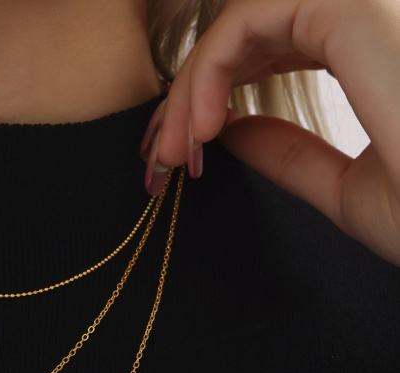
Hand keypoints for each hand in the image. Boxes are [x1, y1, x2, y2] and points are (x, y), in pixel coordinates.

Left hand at [139, 0, 399, 266]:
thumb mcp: (346, 189)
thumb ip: (291, 153)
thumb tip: (234, 129)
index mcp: (380, 55)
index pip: (282, 45)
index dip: (220, 92)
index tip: (183, 153)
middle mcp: (377, 19)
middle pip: (257, 28)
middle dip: (193, 91)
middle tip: (161, 155)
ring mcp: (372, 8)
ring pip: (249, 16)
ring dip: (194, 82)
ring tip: (171, 150)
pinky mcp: (360, 11)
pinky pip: (254, 15)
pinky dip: (211, 68)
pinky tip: (199, 127)